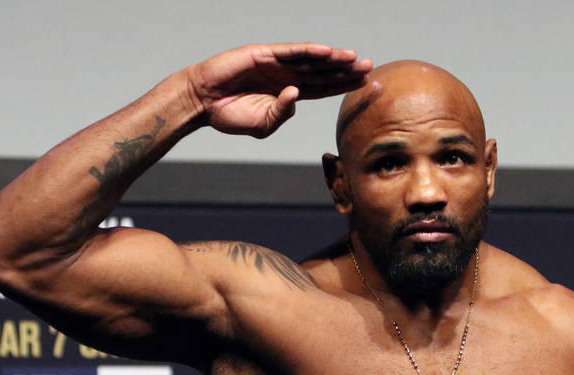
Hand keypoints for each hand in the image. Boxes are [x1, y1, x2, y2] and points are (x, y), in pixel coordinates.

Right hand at [186, 43, 371, 137]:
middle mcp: (288, 76)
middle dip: (347, 71)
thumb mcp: (262, 124)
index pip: (325, 88)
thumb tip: (296, 94)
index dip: (346, 86)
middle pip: (324, 72)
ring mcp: (277, 64)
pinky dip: (309, 51)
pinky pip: (291, 51)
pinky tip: (327, 52)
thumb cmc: (231, 114)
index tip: (369, 86)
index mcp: (290, 93)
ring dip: (334, 59)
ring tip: (355, 59)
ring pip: (312, 60)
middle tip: (371, 68)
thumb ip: (281, 113)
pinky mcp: (264, 54)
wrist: (203, 102)